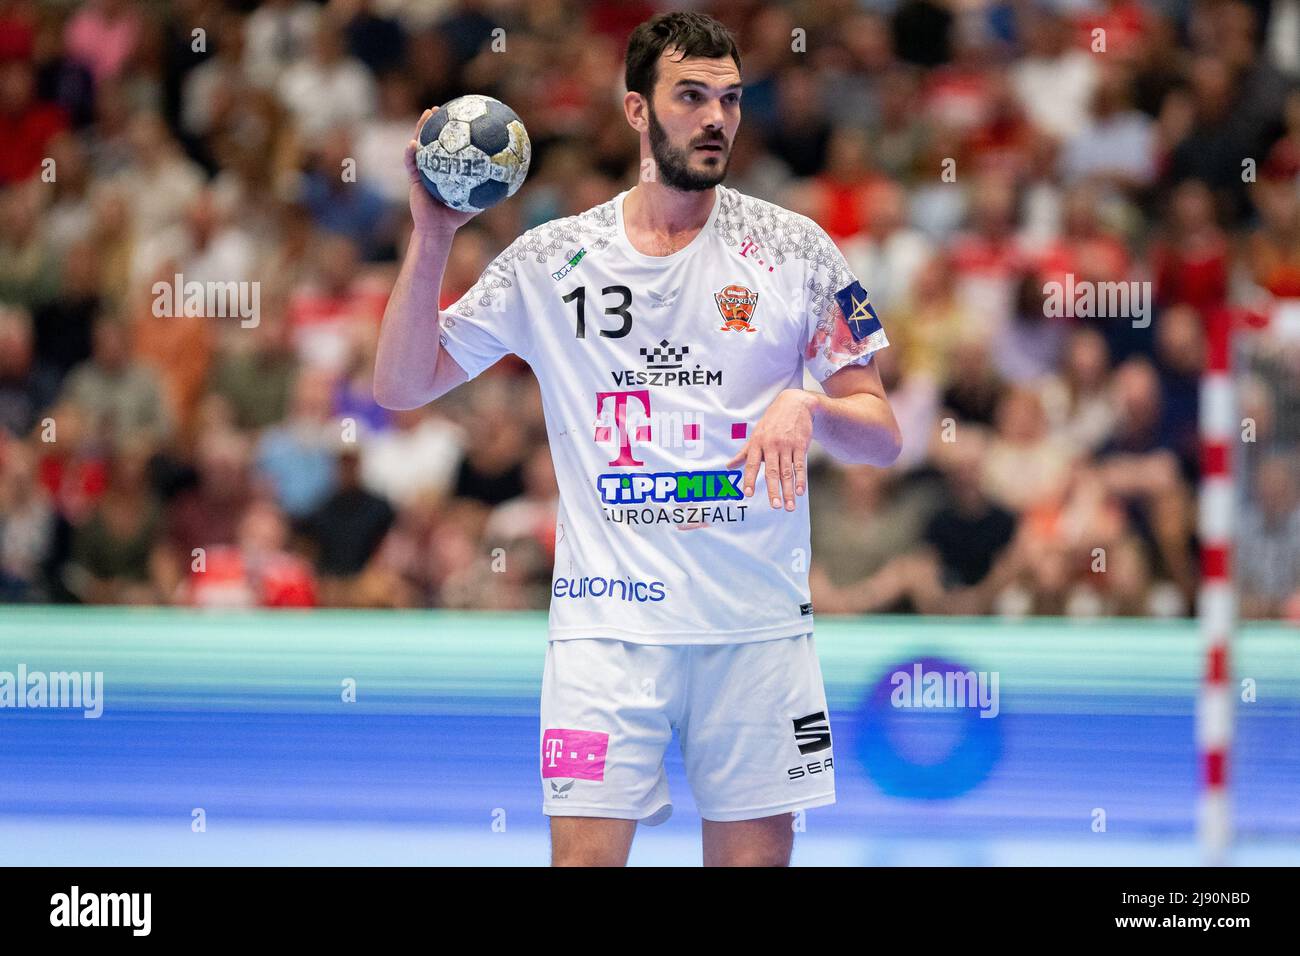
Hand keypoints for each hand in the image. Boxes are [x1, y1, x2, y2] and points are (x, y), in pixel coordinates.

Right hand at [404, 107, 479, 237]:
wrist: (438, 229)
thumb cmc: (456, 216)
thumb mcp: (476, 201)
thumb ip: (490, 190)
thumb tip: (510, 179)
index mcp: (446, 167)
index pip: (447, 145)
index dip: (450, 130)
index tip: (456, 115)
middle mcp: (433, 165)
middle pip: (431, 139)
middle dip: (433, 122)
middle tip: (437, 109)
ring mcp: (422, 170)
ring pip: (419, 145)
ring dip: (420, 129)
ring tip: (426, 116)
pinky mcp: (413, 179)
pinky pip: (410, 164)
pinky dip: (411, 154)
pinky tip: (413, 144)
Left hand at [727, 389, 818, 510]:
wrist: (795, 404)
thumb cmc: (772, 422)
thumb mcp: (756, 434)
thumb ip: (744, 453)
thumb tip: (728, 467)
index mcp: (758, 443)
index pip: (752, 464)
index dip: (749, 479)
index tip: (747, 493)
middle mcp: (771, 445)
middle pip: (772, 471)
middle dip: (773, 490)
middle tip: (774, 506)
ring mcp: (787, 445)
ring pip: (787, 471)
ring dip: (789, 490)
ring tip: (789, 506)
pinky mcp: (801, 445)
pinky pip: (800, 465)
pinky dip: (800, 479)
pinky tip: (800, 492)